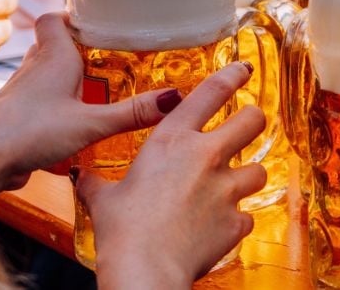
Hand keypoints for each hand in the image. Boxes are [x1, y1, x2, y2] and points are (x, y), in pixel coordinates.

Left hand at [0, 13, 177, 199]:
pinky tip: (75, 121)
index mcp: (54, 59)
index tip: (97, 18)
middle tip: (110, 54)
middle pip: (55, 46)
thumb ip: (132, 113)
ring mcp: (23, 93)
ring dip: (69, 78)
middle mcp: (35, 70)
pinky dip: (58, 105)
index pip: (55, 20)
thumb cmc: (28, 132)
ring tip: (98, 87)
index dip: (73, 16)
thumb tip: (174, 99)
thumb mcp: (92, 124)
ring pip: (46, 74)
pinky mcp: (18, 118)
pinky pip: (41, 102)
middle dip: (80, 48)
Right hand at [75, 62, 265, 288]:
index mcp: (172, 141)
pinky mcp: (237, 221)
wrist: (145, 269)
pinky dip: (235, 221)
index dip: (232, 76)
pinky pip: (247, 216)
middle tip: (245, 128)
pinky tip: (219, 227)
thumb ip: (96, 183)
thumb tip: (80, 176)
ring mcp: (227, 189)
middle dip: (252, 121)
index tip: (243, 69)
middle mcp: (206, 157)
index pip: (210, 93)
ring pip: (259, 169)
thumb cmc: (122, 231)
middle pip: (252, 121)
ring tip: (231, 186)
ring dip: (247, 176)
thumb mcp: (104, 199)